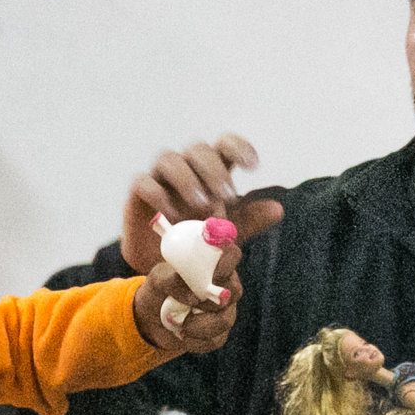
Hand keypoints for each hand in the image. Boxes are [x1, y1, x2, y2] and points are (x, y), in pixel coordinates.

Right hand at [118, 134, 283, 271]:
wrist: (168, 269)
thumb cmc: (200, 244)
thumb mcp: (228, 235)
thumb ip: (250, 220)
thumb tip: (277, 209)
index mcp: (211, 172)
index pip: (224, 145)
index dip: (238, 147)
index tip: (252, 166)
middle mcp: (186, 169)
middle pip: (198, 149)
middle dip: (214, 170)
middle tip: (226, 197)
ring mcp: (160, 179)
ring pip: (169, 158)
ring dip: (187, 180)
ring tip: (202, 207)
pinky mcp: (138, 196)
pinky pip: (144, 182)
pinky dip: (158, 195)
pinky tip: (173, 217)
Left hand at [135, 260, 243, 352]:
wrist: (151, 318)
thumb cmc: (158, 290)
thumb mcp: (158, 279)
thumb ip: (172, 281)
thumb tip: (193, 295)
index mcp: (212, 264)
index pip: (231, 254)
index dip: (228, 262)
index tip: (214, 273)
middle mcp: (224, 285)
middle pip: (235, 291)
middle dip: (212, 301)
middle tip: (193, 304)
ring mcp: (224, 310)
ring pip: (225, 319)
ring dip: (200, 325)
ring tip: (179, 324)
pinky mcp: (219, 333)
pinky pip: (216, 339)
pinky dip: (195, 341)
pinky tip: (182, 334)